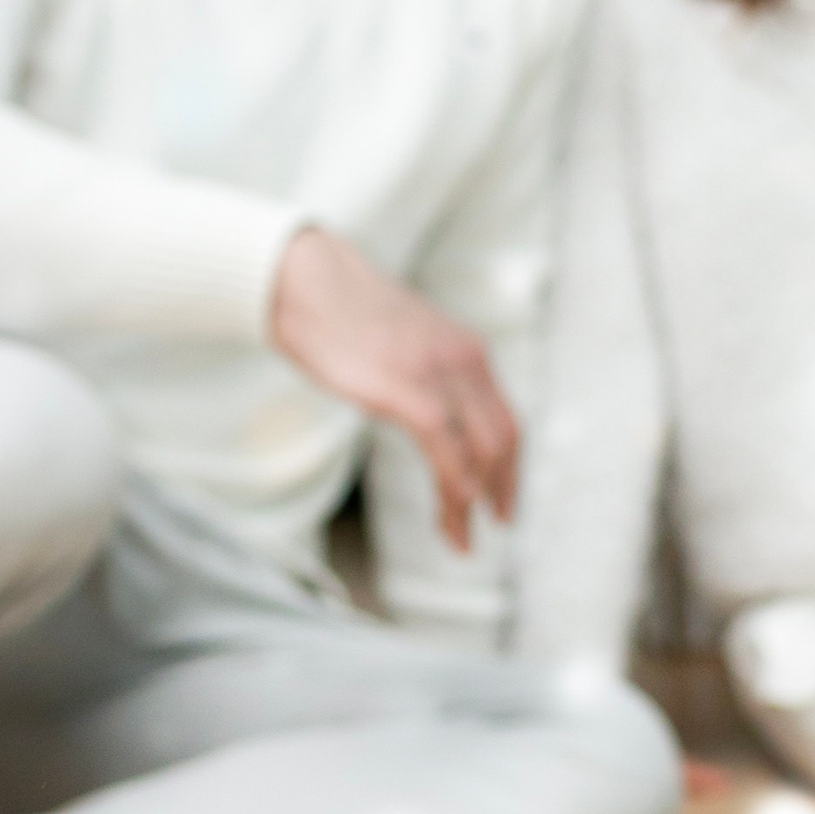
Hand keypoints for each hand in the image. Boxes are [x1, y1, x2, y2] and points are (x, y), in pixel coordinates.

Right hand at [268, 223, 520, 553]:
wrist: (304, 278)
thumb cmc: (342, 312)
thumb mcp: (404, 343)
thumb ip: (427, 375)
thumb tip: (431, 411)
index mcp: (467, 352)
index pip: (506, 420)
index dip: (510, 466)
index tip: (503, 497)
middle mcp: (464, 362)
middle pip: (504, 439)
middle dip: (504, 488)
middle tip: (495, 524)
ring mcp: (436, 375)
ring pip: (479, 452)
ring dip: (472, 501)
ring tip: (461, 536)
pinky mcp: (404, 390)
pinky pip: (446, 449)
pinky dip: (455, 486)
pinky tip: (452, 511)